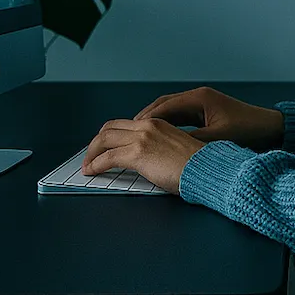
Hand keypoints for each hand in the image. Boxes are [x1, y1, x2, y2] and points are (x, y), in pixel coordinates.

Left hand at [82, 117, 206, 194]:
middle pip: (110, 128)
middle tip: (91, 155)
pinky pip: (107, 157)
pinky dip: (95, 164)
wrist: (207, 169)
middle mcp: (148, 125)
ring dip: (92, 152)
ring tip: (87, 165)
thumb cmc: (197, 165)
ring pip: (104, 139)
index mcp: (158, 123)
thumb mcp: (175, 149)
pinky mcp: (137, 153)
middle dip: (96, 142)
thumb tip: (147, 161)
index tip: (104, 146)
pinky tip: (91, 171)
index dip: (110, 135)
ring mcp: (141, 138)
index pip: (125, 124)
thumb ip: (159, 148)